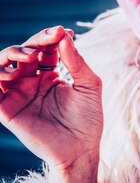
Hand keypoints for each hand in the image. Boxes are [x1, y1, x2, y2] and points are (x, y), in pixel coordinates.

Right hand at [0, 25, 103, 182]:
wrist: (81, 150)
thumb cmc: (88, 119)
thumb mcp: (88, 85)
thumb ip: (76, 61)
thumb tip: (66, 35)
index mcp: (50, 75)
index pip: (44, 48)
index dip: (50, 37)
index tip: (63, 31)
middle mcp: (31, 82)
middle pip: (23, 52)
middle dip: (34, 42)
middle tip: (49, 40)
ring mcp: (18, 95)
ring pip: (3, 65)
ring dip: (12, 54)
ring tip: (30, 57)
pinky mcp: (7, 110)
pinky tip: (12, 73)